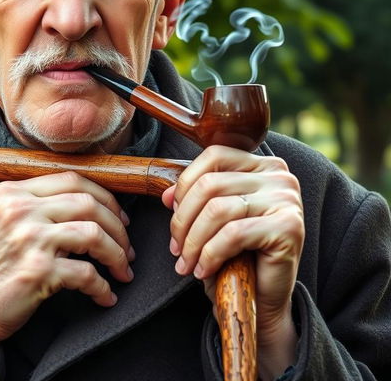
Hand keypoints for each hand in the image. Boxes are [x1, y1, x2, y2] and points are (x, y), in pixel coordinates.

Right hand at [0, 172, 133, 362]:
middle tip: (126, 245)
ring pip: (93, 234)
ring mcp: (29, 238)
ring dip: (116, 254)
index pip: (71, 178)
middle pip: (88, 202)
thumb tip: (86, 205)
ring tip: (122, 269)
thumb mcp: (0, 219)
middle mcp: (20, 209)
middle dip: (117, 225)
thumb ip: (33, 204)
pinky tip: (105, 296)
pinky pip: (86, 273)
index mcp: (12, 191)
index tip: (117, 215)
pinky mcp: (37, 271)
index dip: (103, 195)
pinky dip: (102, 286)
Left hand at [161, 146, 303, 377]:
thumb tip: (167, 194)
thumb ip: (195, 197)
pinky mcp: (289, 227)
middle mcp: (279, 176)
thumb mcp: (214, 219)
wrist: (264, 299)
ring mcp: (286, 200)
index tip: (171, 211)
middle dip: (183, 219)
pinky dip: (210, 254)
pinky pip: (233, 234)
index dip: (185, 184)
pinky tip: (203, 270)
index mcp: (261, 164)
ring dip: (193, 241)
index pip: (213, 156)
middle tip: (175, 247)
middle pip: (211, 184)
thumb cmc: (237, 255)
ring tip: (186, 263)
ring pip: (218, 209)